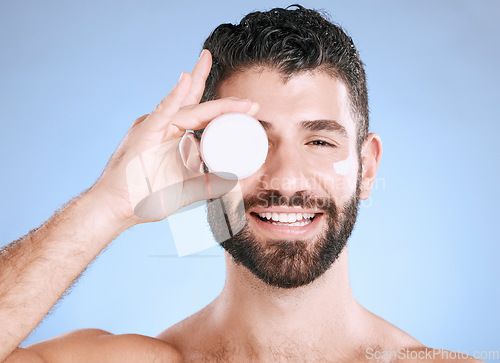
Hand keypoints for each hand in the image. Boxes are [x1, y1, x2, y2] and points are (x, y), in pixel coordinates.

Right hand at [91, 50, 257, 225]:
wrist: (118, 209)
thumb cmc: (146, 198)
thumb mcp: (188, 190)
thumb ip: (209, 184)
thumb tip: (236, 182)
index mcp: (174, 135)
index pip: (203, 116)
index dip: (225, 109)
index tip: (250, 108)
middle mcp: (165, 126)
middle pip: (196, 104)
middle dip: (222, 99)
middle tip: (250, 101)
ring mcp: (154, 127)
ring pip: (187, 108)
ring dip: (211, 100)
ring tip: (237, 98)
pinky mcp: (144, 133)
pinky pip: (162, 112)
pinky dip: (175, 97)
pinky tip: (186, 80)